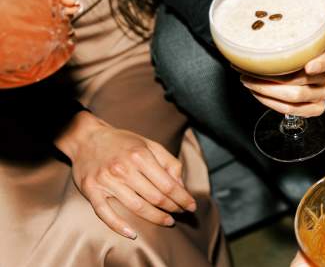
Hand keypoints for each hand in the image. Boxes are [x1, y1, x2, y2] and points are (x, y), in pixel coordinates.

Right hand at [55, 111, 196, 238]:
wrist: (87, 138)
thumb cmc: (122, 142)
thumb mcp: (150, 144)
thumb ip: (169, 163)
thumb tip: (181, 186)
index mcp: (140, 155)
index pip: (168, 184)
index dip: (182, 198)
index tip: (191, 206)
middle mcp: (123, 168)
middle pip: (155, 197)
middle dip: (173, 208)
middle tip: (181, 214)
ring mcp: (106, 181)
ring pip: (136, 207)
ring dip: (155, 217)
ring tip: (167, 221)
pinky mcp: (91, 190)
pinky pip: (105, 213)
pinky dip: (118, 226)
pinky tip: (132, 234)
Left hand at [238, 46, 324, 116]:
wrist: (305, 70)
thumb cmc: (295, 53)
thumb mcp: (296, 41)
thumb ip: (287, 39)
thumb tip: (258, 29)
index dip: (319, 64)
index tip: (308, 67)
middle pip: (301, 79)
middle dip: (269, 76)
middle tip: (247, 70)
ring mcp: (323, 94)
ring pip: (293, 96)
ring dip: (265, 89)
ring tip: (247, 80)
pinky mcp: (316, 109)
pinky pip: (290, 109)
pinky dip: (270, 102)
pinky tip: (257, 93)